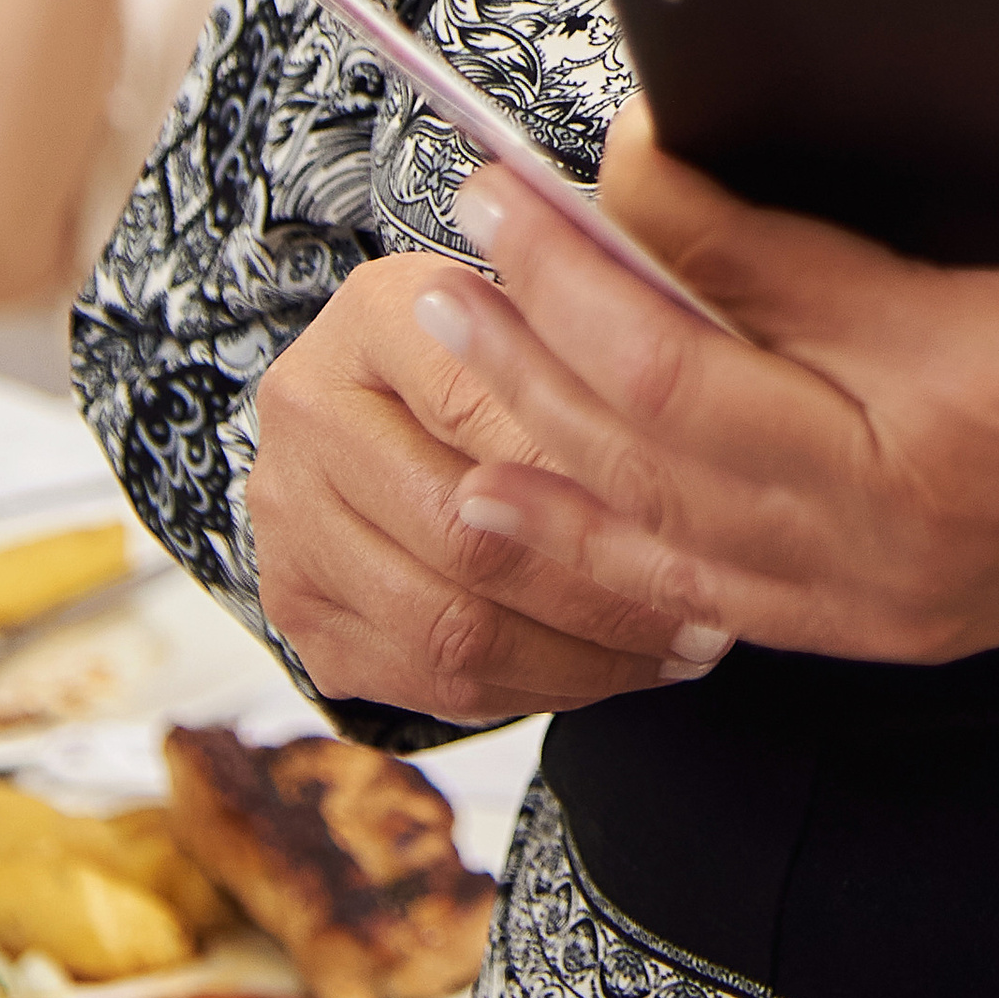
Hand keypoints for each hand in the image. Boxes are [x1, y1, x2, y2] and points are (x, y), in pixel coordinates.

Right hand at [245, 251, 737, 724]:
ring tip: (675, 654)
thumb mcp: (537, 308)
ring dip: (581, 659)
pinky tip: (607, 672)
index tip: (706, 512)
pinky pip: (428, 682)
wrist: (371, 403)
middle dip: (607, 591)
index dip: (600, 475)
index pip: (488, 405)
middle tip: (709, 615)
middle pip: (469, 536)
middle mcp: (310, 413)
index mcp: (378, 315)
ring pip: (451, 628)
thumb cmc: (494, 347)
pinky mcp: (298, 610)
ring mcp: (289, 521)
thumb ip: (595, 343)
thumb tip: (709, 390)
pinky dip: (533, 689)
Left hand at [408, 24, 998, 667]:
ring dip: (533, 429)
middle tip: (471, 213)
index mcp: (976, 389)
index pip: (770, 284)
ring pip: (657, 514)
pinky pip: (695, 596)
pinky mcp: (882, 621)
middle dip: (556, 303)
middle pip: (674, 401)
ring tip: (439, 349)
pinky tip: (507, 509)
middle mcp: (906, 502)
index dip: (668, 209)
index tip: (602, 141)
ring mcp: (883, 580)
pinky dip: (588, 552)